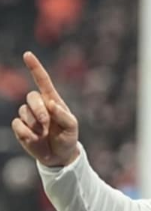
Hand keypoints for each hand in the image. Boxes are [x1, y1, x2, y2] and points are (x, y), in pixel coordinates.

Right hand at [12, 52, 79, 167]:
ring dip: (35, 124)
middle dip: (38, 109)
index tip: (28, 54)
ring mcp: (28, 116)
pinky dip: (27, 134)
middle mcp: (39, 106)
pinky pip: (17, 125)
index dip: (35, 68)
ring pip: (24, 112)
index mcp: (53, 101)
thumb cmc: (68, 138)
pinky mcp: (21, 128)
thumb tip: (51, 104)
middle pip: (31, 97)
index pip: (43, 81)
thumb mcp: (72, 127)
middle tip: (46, 122)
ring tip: (44, 134)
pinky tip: (35, 139)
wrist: (59, 156)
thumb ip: (63, 115)